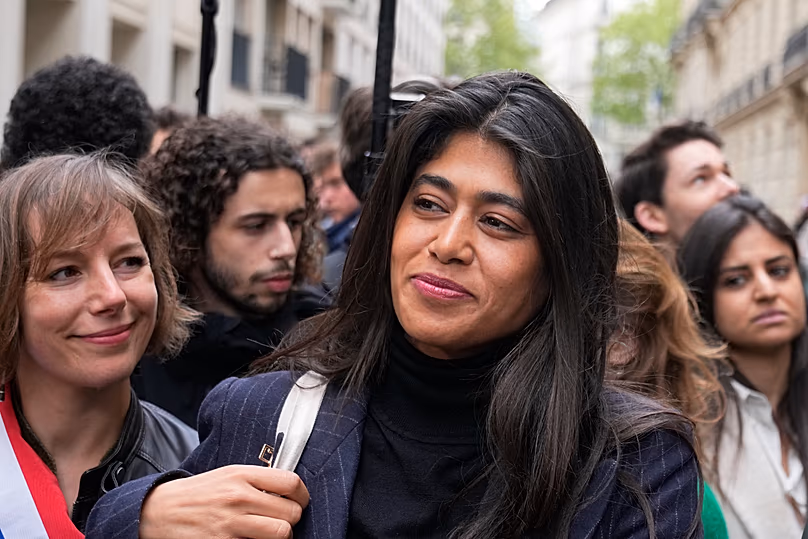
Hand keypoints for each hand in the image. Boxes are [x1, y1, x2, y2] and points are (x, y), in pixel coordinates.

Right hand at [139, 465, 309, 538]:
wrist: (160, 510)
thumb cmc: (199, 492)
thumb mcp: (228, 475)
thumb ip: (258, 480)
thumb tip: (290, 489)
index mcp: (242, 475)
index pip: (291, 483)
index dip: (302, 496)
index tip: (299, 501)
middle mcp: (239, 497)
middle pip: (291, 512)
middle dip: (291, 519)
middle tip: (280, 519)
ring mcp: (231, 523)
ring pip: (281, 533)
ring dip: (281, 536)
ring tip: (269, 533)